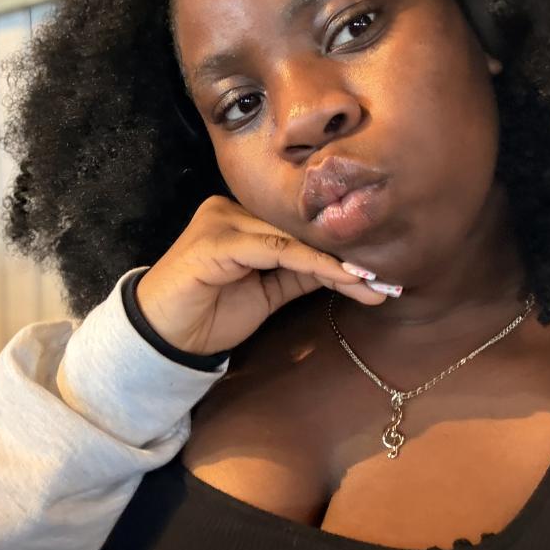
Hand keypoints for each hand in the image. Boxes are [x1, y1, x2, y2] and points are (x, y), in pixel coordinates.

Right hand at [135, 196, 387, 354]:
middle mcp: (231, 209)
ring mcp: (222, 221)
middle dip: (346, 257)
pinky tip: (342, 277)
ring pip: (292, 237)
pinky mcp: (217, 241)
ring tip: (372, 283)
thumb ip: (299, 274)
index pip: (299, 229)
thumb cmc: (208, 316)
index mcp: (241, 217)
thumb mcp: (266, 293)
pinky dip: (313, 263)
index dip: (339, 251)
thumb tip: (346, 269)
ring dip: (336, 263)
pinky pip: (276, 249)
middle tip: (387, 281)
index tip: (381, 276)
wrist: (161, 339)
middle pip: (300, 229)